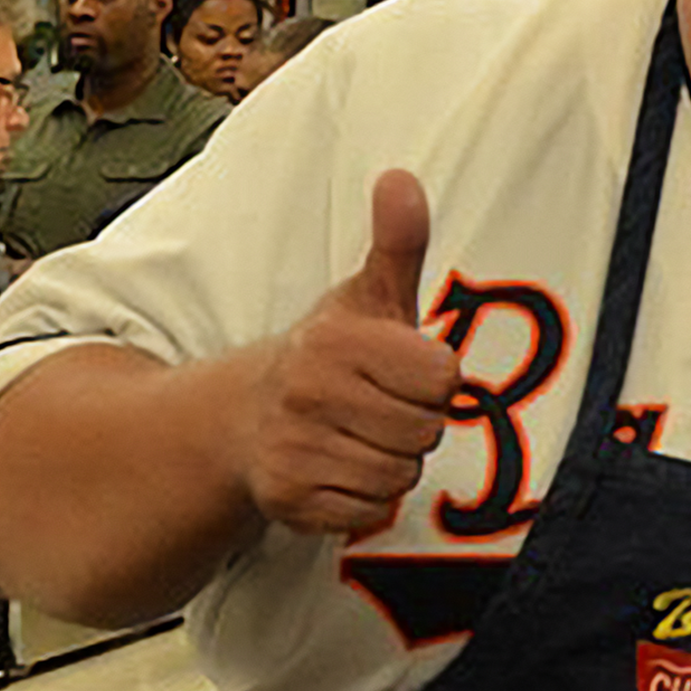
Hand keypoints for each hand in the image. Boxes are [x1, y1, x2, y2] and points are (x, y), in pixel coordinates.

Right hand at [237, 170, 461, 536]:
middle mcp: (308, 393)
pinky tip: (339, 466)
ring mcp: (294, 449)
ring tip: (358, 435)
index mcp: (336, 340)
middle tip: (379, 405)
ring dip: (392, 461)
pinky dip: (365, 498)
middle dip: (415, 422)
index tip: (402, 370)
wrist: (247, 416)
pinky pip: (371, 511)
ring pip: (401, 475)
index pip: (443, 378)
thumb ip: (397, 242)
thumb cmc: (330, 354)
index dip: (433, 377)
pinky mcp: (289, 500)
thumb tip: (401, 179)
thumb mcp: (369, 296)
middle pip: (427, 430)